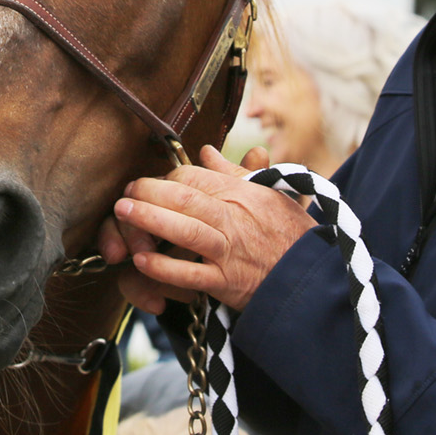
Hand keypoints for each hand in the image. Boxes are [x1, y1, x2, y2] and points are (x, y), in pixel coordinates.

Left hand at [113, 145, 314, 310]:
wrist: (312, 279)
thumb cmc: (290, 235)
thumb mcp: (270, 194)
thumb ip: (234, 173)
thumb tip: (207, 151)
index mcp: (241, 194)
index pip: (194, 176)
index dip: (165, 178)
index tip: (149, 183)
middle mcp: (234, 218)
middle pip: (184, 197)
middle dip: (149, 192)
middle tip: (126, 193)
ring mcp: (229, 251)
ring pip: (184, 230)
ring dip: (149, 219)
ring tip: (123, 212)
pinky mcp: (228, 283)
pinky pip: (191, 274)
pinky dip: (165, 268)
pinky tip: (142, 262)